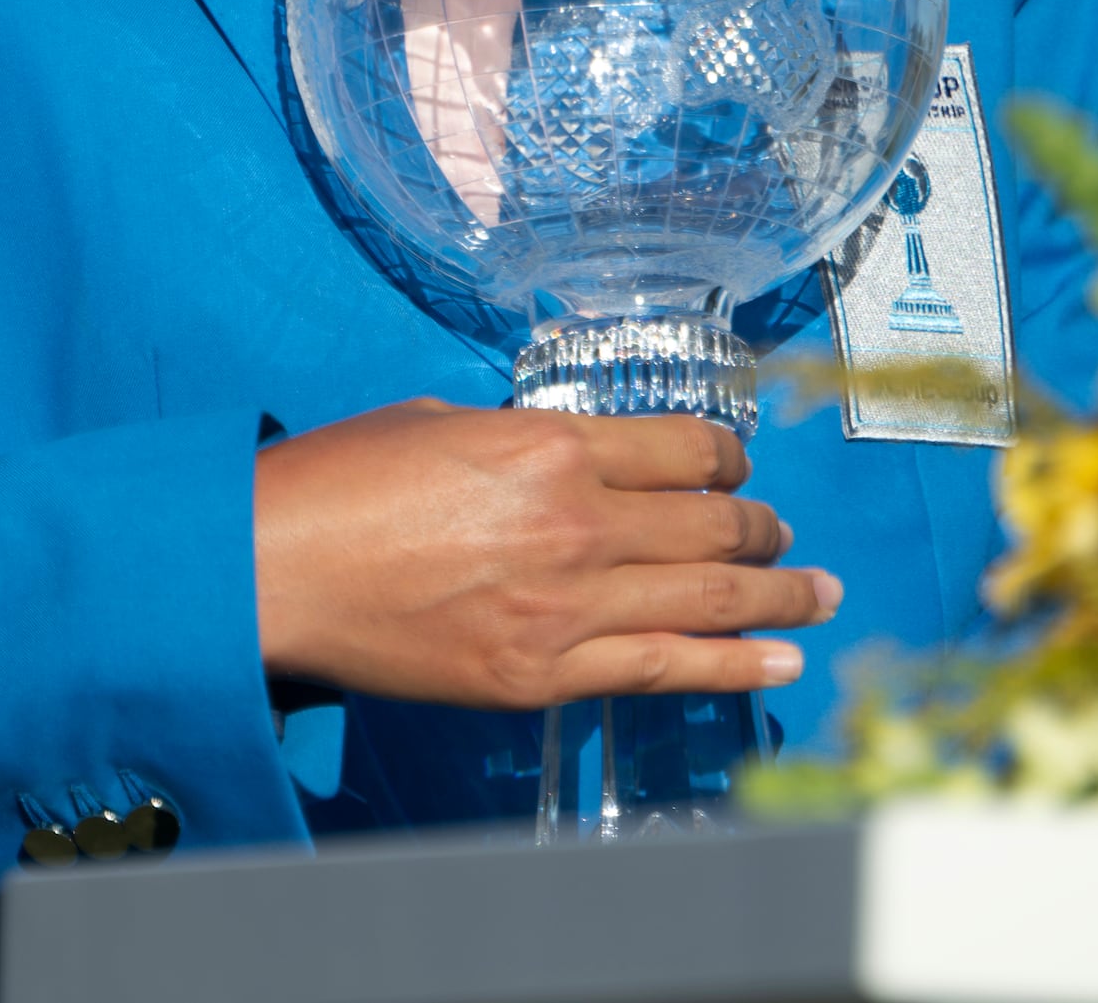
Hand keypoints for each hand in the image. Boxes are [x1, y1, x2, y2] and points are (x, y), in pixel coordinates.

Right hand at [254, 399, 838, 707]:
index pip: (686, 450)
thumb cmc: (343, 478)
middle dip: (763, 528)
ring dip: (780, 595)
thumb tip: (572, 457)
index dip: (727, 460)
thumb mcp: (443, 419)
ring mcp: (566, 608)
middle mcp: (578, 523)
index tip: (737, 470)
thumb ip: (524, 439)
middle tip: (785, 532)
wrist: (275, 567)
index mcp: (553, 445)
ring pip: (709, 598)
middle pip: (712, 524)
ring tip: (822, 593)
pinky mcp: (542, 677)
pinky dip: (735, 667)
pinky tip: (782, 662)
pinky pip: (664, 669)